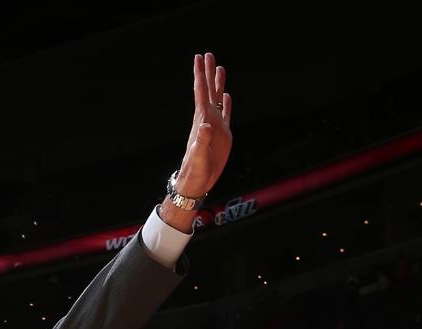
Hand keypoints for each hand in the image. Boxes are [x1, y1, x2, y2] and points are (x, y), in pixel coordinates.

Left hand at [171, 53, 233, 200]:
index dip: (200, 74)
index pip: (201, 92)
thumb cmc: (195, 170)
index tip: (199, 58)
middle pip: (208, 90)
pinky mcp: (222, 134)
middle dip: (208, 72)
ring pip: (217, 98)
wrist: (197, 181)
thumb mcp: (198, 156)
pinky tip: (225, 95)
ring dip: (218, 83)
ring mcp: (215, 125)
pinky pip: (224, 114)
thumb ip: (202, 142)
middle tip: (208, 54)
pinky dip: (225, 103)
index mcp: (202, 120)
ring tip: (219, 67)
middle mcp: (208, 119)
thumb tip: (206, 127)